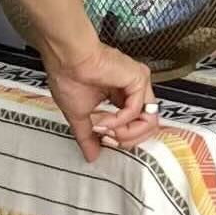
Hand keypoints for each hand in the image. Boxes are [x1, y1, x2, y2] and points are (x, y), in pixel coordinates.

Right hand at [46, 37, 158, 160]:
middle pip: (147, 126)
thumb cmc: (69, 77)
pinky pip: (136, 110)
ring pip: (149, 121)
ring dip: (125, 133)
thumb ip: (88, 136)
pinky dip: (120, 120)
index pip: (135, 125)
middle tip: (107, 138)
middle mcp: (135, 89)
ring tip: (106, 130)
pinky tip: (105, 118)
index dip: (121, 138)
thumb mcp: (79, 115)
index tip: (102, 138)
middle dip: (127, 139)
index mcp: (122, 95)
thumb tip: (91, 156)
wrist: (66, 59)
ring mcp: (139, 84)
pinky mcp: (139, 79)